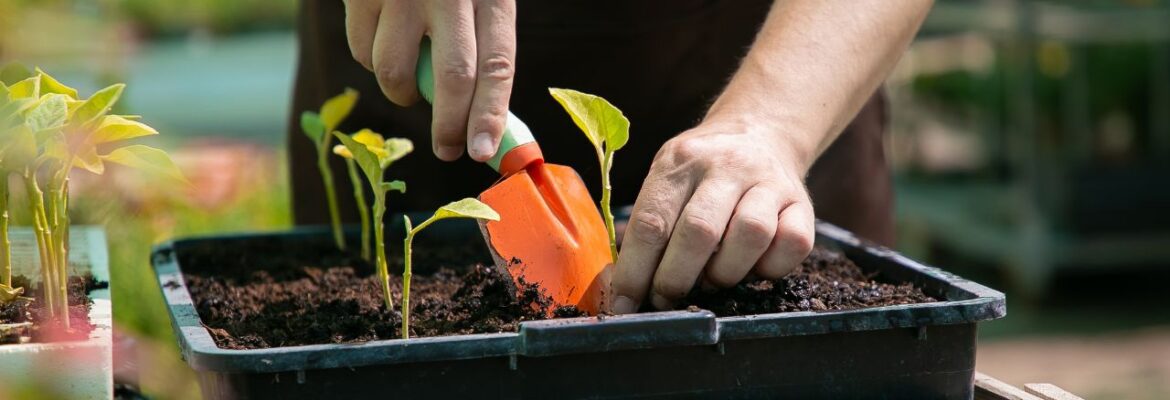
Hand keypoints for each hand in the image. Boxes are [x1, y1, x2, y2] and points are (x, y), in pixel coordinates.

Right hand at [343, 0, 515, 161]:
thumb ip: (482, 47)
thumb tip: (484, 126)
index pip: (498, 65)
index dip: (490, 115)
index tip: (483, 152)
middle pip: (453, 79)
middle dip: (449, 126)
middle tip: (448, 149)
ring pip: (396, 72)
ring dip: (402, 92)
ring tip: (409, 79)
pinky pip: (362, 51)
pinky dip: (372, 60)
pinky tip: (384, 38)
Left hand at [608, 118, 815, 312]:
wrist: (759, 133)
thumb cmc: (700, 173)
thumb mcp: (666, 178)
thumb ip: (647, 226)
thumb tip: (624, 289)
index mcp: (681, 160)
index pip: (653, 222)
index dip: (635, 271)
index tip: (624, 303)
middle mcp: (727, 165)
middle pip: (700, 231)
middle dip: (676, 279)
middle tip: (665, 299)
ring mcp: (769, 182)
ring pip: (751, 235)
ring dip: (724, 274)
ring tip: (711, 280)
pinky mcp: (802, 203)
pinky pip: (792, 244)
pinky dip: (770, 268)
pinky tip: (752, 267)